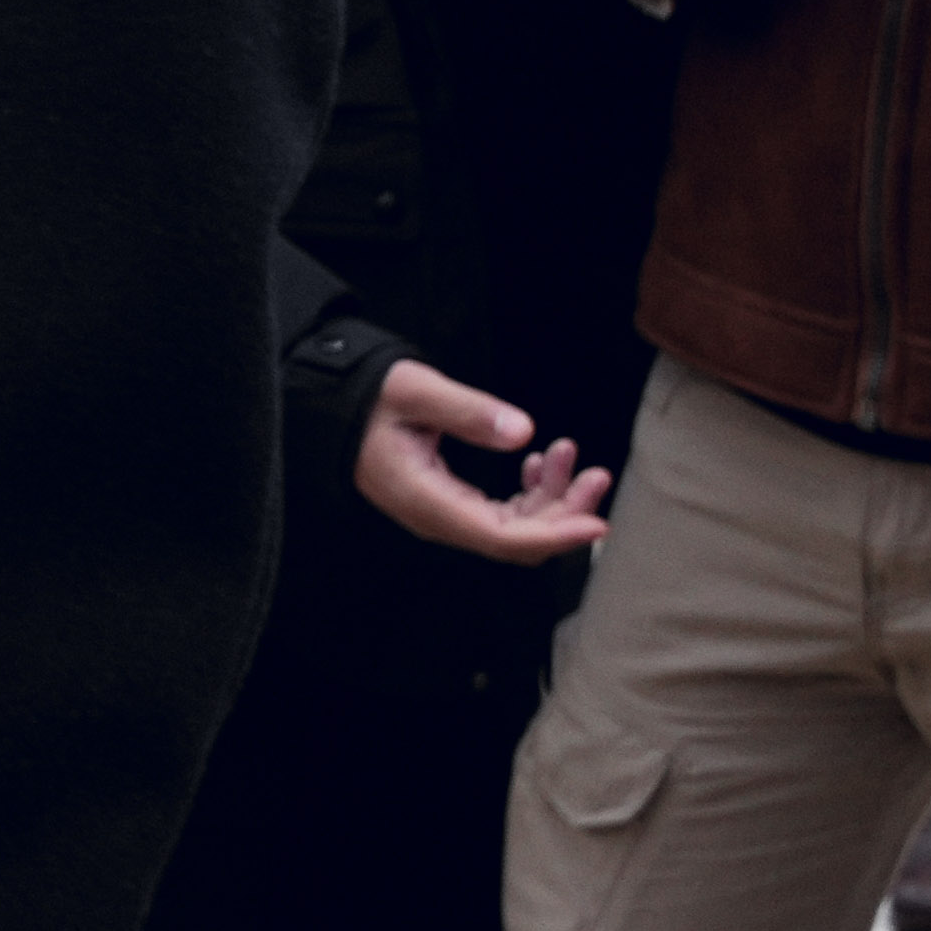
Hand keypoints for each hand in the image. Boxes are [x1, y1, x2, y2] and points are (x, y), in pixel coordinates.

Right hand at [353, 358, 613, 563]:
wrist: (334, 406)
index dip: (554, 536)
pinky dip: (531, 494)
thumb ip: (468, 412)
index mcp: (427, 500)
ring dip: (551, 498)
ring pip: (515, 527)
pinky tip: (538, 463)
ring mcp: (445, 514)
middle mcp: (438, 518)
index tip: (596, 524)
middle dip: (564, 511)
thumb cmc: (368, 397)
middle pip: (517, 539)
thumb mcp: (415, 391)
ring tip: (567, 453)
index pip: (502, 537)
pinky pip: (502, 514)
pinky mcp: (450, 504)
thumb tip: (523, 431)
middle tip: (595, 473)